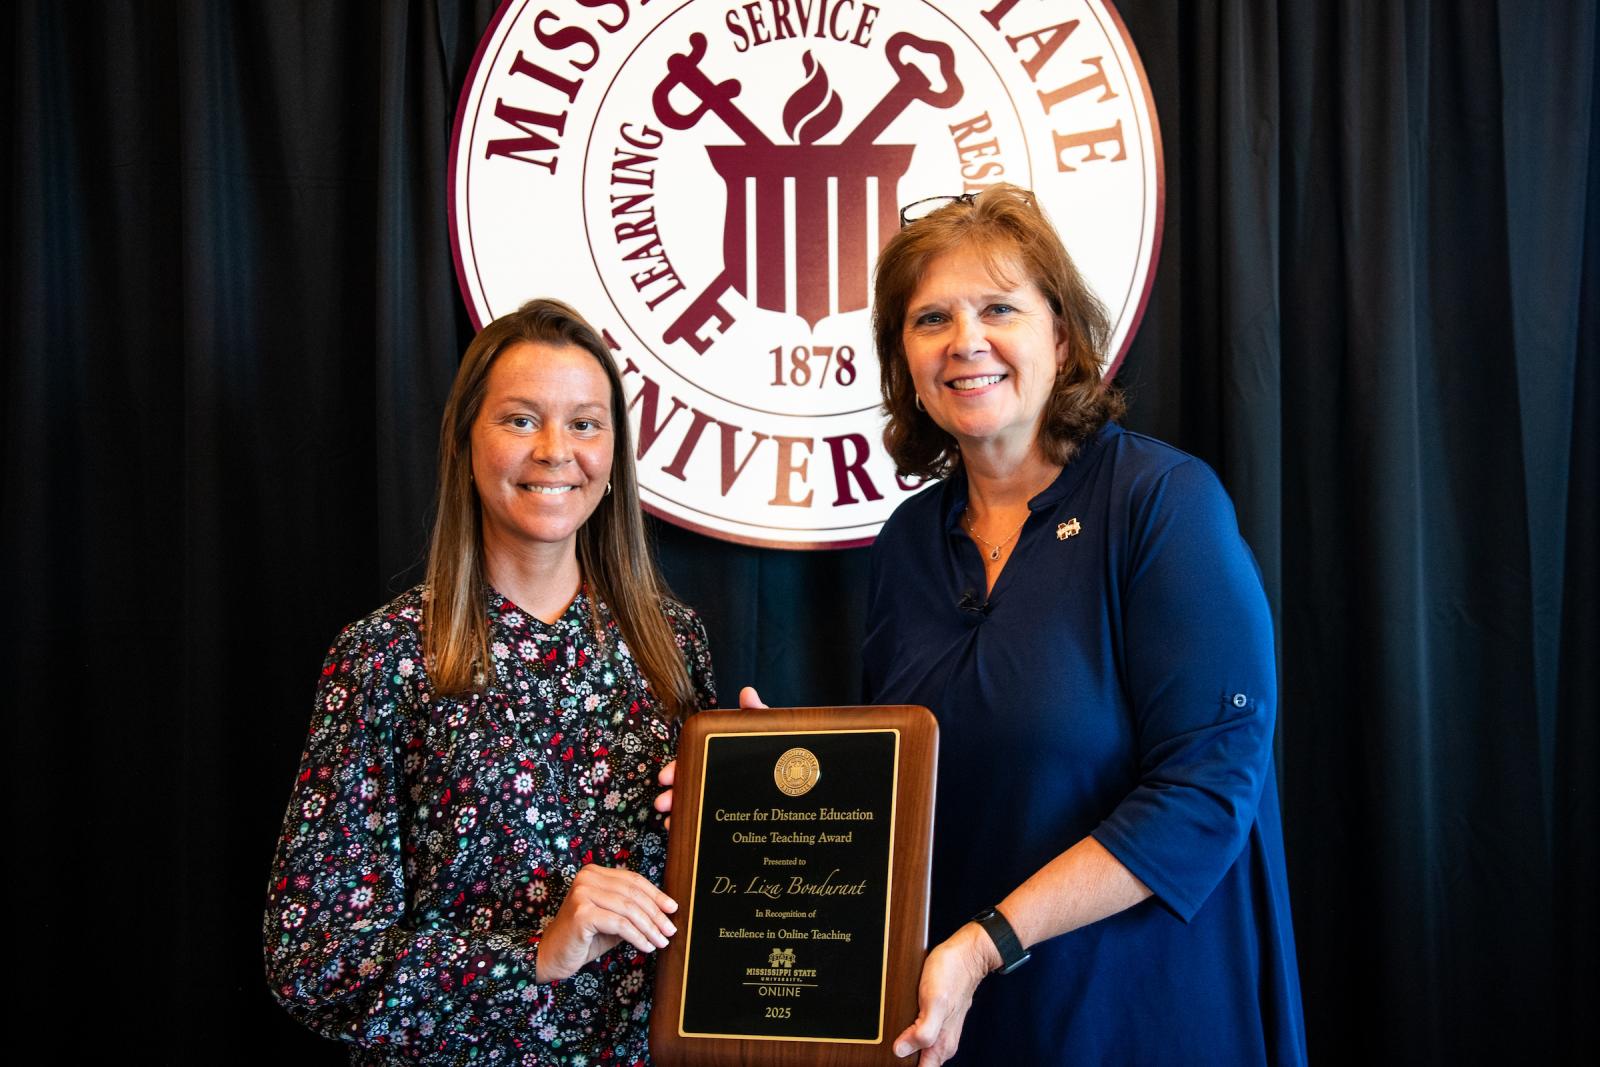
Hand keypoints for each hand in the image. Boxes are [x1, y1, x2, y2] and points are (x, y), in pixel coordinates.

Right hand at [533, 865, 677, 982]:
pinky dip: (638, 936)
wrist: (550, 956)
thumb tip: (665, 911)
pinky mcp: (582, 913)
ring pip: (629, 909)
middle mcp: (587, 878)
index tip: (672, 908)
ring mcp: (582, 894)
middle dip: (656, 913)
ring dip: (650, 927)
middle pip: (633, 893)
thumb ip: (631, 910)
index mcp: (593, 873)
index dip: (656, 894)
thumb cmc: (583, 938)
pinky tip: (646, 946)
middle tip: (670, 929)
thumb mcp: (611, 919)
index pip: (633, 880)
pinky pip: (620, 925)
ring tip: (662, 941)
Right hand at [655, 688, 766, 828]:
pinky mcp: (736, 814)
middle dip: (673, 794)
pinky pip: (711, 822)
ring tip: (670, 822)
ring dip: (679, 812)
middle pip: (690, 784)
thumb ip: (757, 714)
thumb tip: (747, 693)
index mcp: (720, 754)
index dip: (678, 768)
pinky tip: (685, 834)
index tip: (666, 777)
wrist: (806, 774)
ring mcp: (726, 794)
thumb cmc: (780, 748)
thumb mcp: (769, 731)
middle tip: (663, 803)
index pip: (693, 760)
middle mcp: (718, 774)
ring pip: (696, 803)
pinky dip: (695, 827)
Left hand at [892, 922, 998, 1064]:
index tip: (892, 1057)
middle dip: (903, 1059)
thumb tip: (900, 1050)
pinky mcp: (936, 1018)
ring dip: (906, 1047)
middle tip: (889, 1046)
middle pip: (919, 1063)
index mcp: (941, 1045)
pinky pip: (921, 1036)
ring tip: (894, 1037)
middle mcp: (942, 1042)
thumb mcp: (933, 1001)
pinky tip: (902, 1027)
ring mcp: (940, 1031)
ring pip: (920, 1051)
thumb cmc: (952, 974)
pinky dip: (909, 1035)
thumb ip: (922, 1031)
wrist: (966, 955)